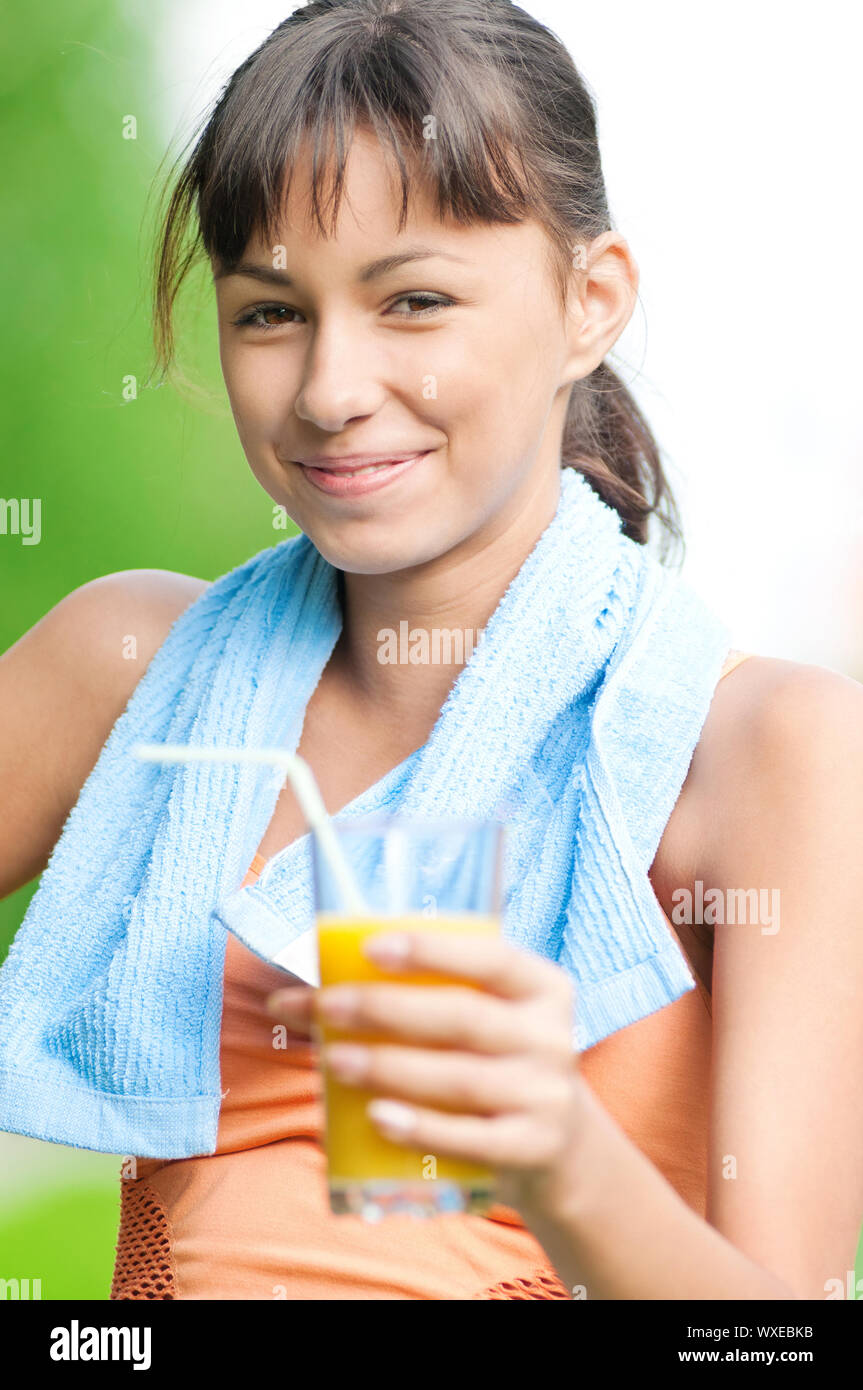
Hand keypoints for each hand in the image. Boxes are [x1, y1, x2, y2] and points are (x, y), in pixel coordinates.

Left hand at [267, 931, 587, 1219]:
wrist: (560, 1145)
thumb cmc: (494, 1062)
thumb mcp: (486, 1019)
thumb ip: (422, 997)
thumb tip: (300, 995)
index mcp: (542, 989)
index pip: (492, 958)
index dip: (432, 951)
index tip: (371, 947)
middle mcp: (550, 1038)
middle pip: (462, 1017)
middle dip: (387, 1008)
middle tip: (328, 1006)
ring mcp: (544, 1097)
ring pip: (459, 1078)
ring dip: (390, 1067)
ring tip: (335, 1060)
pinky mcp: (531, 1149)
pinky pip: (470, 1139)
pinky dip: (421, 1128)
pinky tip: (378, 1117)